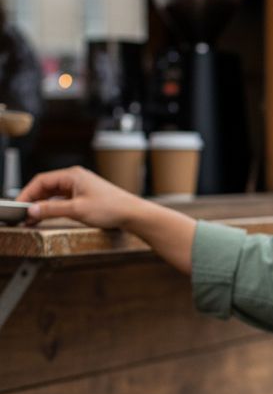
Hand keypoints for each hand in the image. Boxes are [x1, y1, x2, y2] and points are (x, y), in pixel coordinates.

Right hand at [17, 166, 141, 229]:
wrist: (133, 214)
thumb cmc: (111, 208)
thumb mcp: (77, 210)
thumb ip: (52, 210)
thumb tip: (32, 210)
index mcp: (72, 175)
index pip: (41, 180)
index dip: (27, 194)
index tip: (18, 207)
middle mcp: (75, 178)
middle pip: (46, 187)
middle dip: (33, 200)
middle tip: (23, 215)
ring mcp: (81, 187)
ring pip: (54, 194)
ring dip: (42, 205)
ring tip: (32, 218)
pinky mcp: (85, 196)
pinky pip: (63, 199)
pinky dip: (53, 207)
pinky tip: (48, 216)